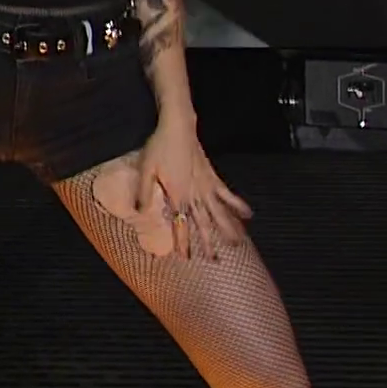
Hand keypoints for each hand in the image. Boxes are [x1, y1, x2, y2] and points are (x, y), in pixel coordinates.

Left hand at [136, 119, 252, 259]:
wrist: (177, 128)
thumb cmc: (158, 147)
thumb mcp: (145, 169)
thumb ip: (144, 192)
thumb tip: (138, 213)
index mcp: (177, 195)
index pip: (180, 223)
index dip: (183, 241)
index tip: (186, 257)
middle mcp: (194, 194)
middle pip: (203, 223)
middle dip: (207, 242)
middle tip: (214, 260)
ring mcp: (206, 186)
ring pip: (219, 212)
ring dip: (227, 229)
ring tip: (236, 245)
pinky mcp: (213, 177)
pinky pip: (227, 194)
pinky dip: (237, 204)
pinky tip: (248, 215)